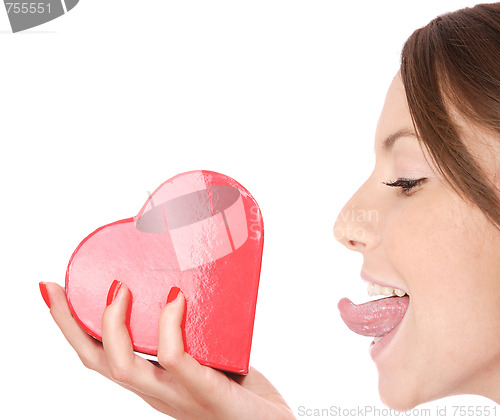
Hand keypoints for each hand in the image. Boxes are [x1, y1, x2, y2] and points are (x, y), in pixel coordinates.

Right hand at [40, 282, 295, 419]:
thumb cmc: (246, 394)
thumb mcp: (213, 357)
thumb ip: (199, 331)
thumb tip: (190, 284)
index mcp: (153, 381)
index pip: (100, 356)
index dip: (70, 328)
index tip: (52, 291)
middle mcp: (157, 391)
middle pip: (97, 362)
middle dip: (67, 325)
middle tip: (55, 287)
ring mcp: (178, 395)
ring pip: (124, 367)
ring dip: (113, 325)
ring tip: (119, 289)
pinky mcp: (206, 393)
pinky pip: (176, 360)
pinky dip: (170, 327)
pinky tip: (175, 299)